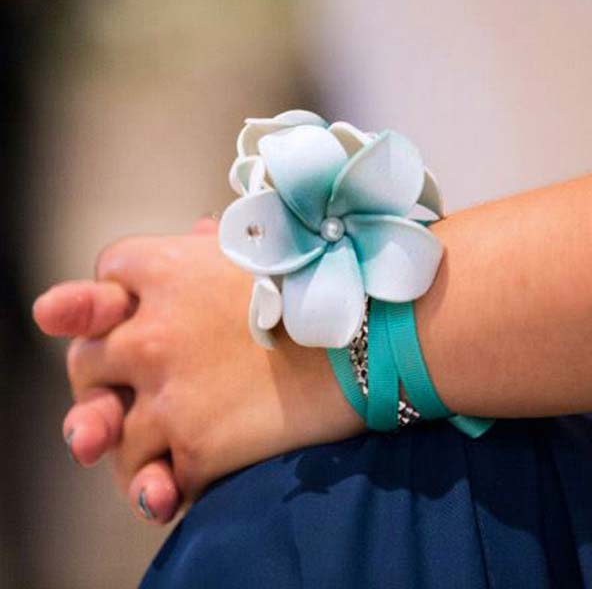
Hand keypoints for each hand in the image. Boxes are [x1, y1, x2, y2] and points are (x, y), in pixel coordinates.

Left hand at [34, 219, 364, 522]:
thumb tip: (197, 231)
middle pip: (86, 361)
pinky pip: (149, 479)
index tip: (130, 321)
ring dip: (124, 444)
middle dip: (103, 381)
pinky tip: (174, 487)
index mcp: (164, 270)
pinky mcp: (195, 445)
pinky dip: (159, 487)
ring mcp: (169, 392)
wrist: (379, 336)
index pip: (101, 282)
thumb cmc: (331, 284)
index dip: (110, 304)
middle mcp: (150, 331)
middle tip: (127, 401)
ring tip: (150, 458)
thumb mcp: (265, 247)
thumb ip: (213, 245)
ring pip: (105, 432)